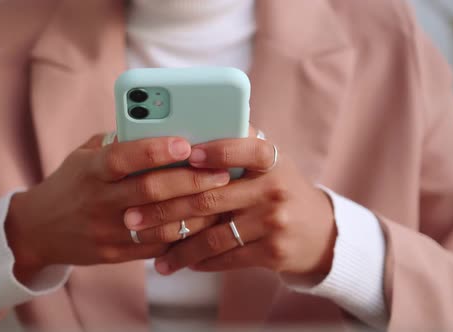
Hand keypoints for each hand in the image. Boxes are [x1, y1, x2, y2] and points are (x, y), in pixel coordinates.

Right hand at [5, 134, 229, 280]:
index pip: (122, 157)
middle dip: (191, 181)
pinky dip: (182, 235)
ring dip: (195, 211)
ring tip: (222, 198)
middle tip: (221, 172)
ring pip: (159, 223)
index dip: (155, 150)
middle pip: (150, 191)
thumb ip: (118, 144)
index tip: (185, 143)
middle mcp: (98, 201)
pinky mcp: (114, 254)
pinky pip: (156, 246)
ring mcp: (106, 231)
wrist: (38, 230)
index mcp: (90, 171)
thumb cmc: (71, 184)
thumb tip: (164, 128)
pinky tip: (204, 222)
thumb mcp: (84, 157)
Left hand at [124, 134, 335, 279]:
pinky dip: (198, 260)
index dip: (215, 150)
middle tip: (132, 217)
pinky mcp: (273, 252)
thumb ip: (236, 147)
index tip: (184, 154)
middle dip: (165, 209)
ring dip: (177, 246)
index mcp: (271, 159)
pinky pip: (226, 257)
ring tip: (150, 252)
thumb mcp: (268, 163)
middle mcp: (275, 188)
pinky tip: (177, 261)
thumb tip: (183, 135)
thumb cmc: (278, 188)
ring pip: (214, 235)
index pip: (245, 147)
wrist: (319, 231)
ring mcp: (275, 221)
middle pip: (211, 197)